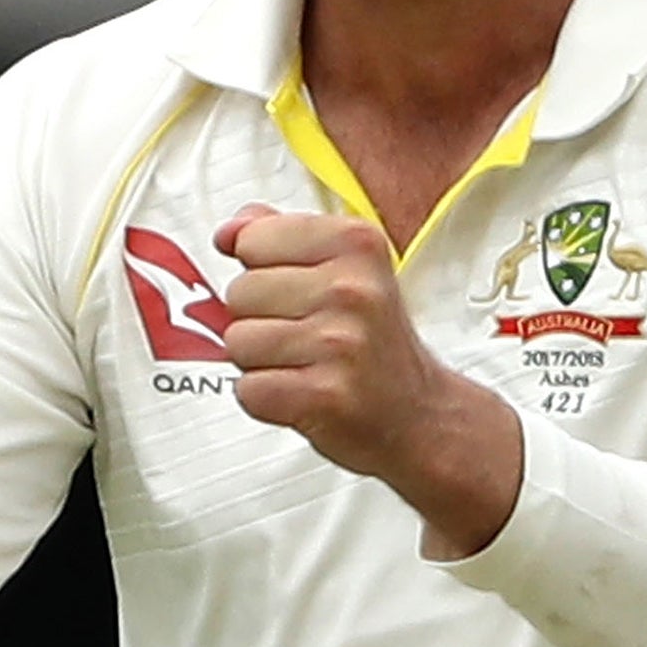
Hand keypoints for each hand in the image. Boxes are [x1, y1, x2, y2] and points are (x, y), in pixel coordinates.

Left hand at [214, 206, 522, 556]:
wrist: (419, 414)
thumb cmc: (374, 340)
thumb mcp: (344, 267)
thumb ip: (281, 235)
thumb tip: (227, 232)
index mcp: (357, 244)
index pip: (252, 239)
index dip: (261, 269)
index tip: (295, 288)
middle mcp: (352, 289)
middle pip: (239, 293)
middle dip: (258, 318)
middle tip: (305, 334)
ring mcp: (339, 343)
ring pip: (238, 342)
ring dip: (260, 362)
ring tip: (304, 364)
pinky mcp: (324, 396)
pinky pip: (248, 389)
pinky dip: (265, 398)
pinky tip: (303, 391)